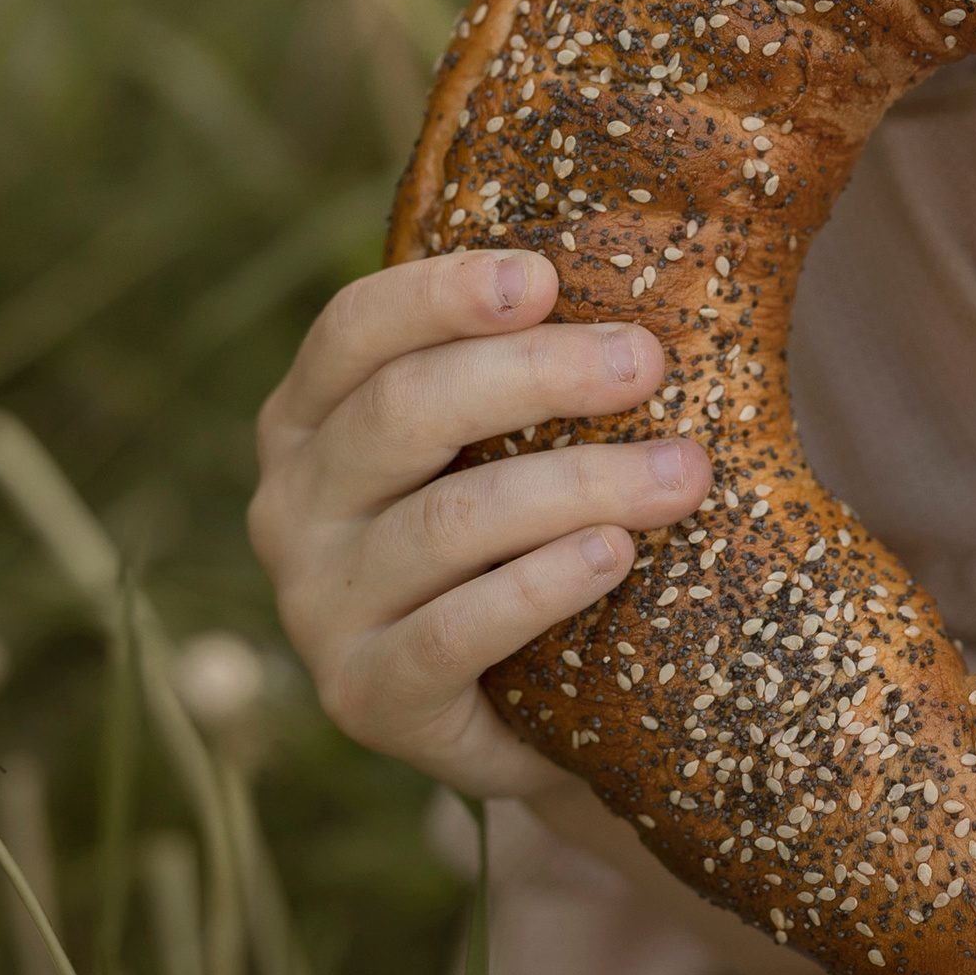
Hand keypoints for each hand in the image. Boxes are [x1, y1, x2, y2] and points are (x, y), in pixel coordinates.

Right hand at [249, 250, 710, 796]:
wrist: (516, 713)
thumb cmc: (511, 538)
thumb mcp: (492, 443)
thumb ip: (521, 367)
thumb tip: (648, 262)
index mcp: (309, 419)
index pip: (354, 328)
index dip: (442, 294)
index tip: (545, 277)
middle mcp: (294, 505)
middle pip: (405, 411)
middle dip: (537, 376)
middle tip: (647, 364)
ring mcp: (319, 607)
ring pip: (446, 522)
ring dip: (578, 484)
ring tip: (681, 474)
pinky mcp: (366, 697)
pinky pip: (453, 633)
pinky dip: (542, 587)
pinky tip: (615, 555)